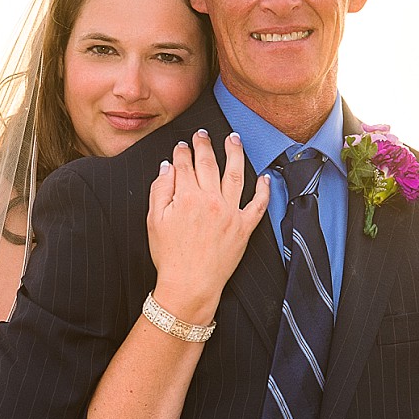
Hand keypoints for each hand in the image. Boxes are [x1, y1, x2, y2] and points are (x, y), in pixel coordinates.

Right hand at [146, 129, 269, 321]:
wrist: (189, 285)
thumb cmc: (169, 256)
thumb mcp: (153, 221)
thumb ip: (159, 190)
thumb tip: (167, 167)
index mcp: (187, 197)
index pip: (184, 165)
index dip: (182, 152)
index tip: (181, 145)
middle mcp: (211, 200)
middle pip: (208, 163)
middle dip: (204, 145)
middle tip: (202, 134)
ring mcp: (230, 213)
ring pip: (235, 174)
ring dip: (234, 153)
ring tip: (233, 139)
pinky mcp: (244, 227)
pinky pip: (258, 204)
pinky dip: (264, 189)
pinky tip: (264, 177)